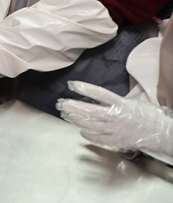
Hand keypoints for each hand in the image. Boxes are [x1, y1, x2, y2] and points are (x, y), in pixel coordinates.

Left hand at [58, 81, 172, 154]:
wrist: (162, 133)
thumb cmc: (149, 115)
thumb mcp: (134, 102)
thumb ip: (117, 100)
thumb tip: (102, 96)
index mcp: (121, 103)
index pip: (100, 93)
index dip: (85, 88)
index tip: (72, 84)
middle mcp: (116, 116)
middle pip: (91, 111)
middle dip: (74, 107)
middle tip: (62, 103)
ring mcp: (116, 130)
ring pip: (91, 125)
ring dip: (77, 120)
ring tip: (66, 115)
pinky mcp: (117, 141)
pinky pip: (99, 138)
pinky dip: (88, 135)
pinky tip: (80, 131)